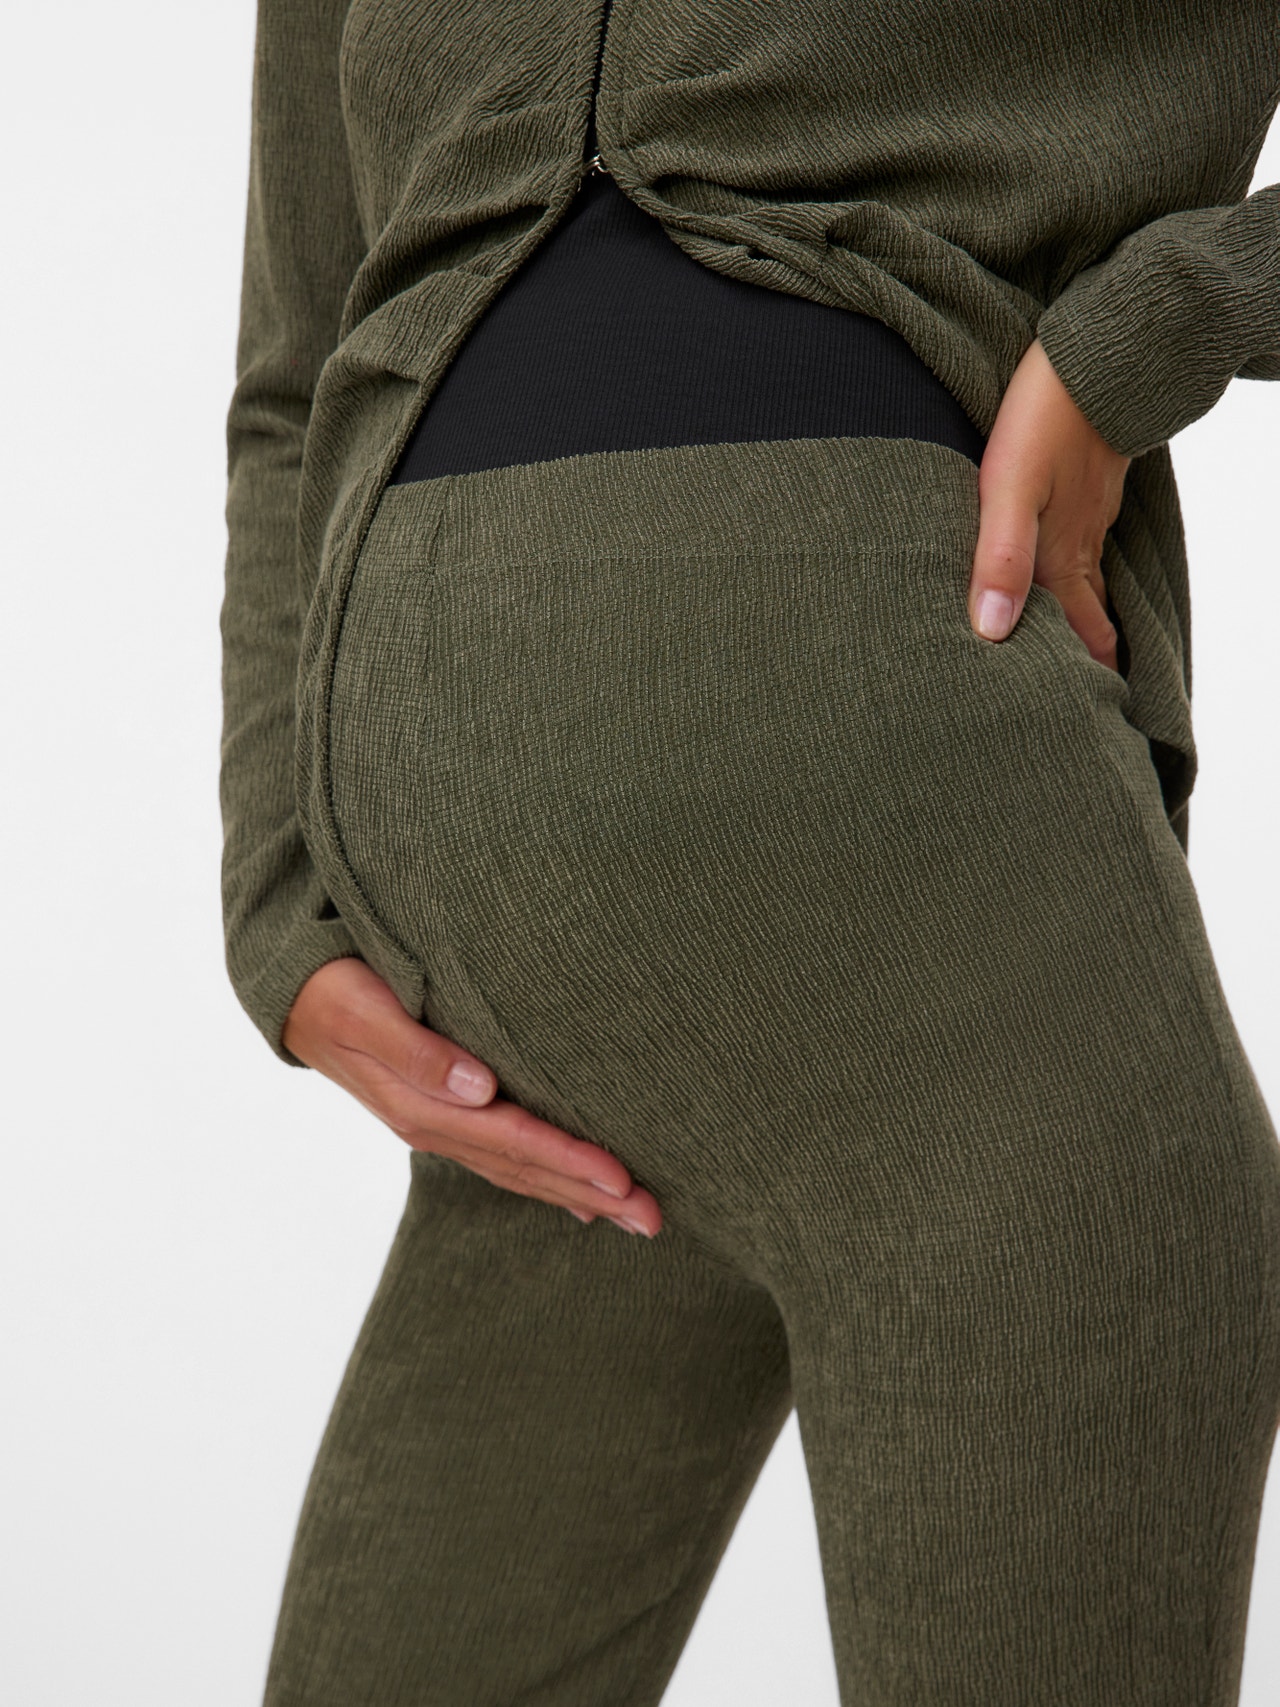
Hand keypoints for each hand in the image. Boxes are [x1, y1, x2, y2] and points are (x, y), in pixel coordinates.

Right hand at [282, 957, 661, 1236]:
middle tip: (655, 1217)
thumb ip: (417, 1050)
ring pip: (520, 1170)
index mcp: (425, 1107)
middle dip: (592, 1193)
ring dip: (577, 1192)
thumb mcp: (365, 1012)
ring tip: (634, 1213)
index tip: (624, 1178)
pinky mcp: (444, 1112)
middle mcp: (438, 1125)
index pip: (514, 1141)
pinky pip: (504, 1156)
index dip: (570, 1161)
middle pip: (527, 1169)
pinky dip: (544, 1177)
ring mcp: (441, 1124)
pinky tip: (577, 1196)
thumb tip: (478, 1086)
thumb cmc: (332, 992)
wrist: (291, 997)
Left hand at [969, 336, 1130, 670]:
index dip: (1081, 678)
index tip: (1078, 720)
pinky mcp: (1088, 488)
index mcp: (1060, 558)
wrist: (1097, 355)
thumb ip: (998, 560)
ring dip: (1083, 619)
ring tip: (1076, 653)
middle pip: (1089, 616)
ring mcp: (1089, 515)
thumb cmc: (1045, 420)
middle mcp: (1079, 545)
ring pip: (1088, 582)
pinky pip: (1086, 546)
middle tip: (1084, 701)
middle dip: (1087, 661)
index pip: (1077, 635)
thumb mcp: (1009, 491)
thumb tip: (991, 633)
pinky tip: (1064, 571)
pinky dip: (1079, 576)